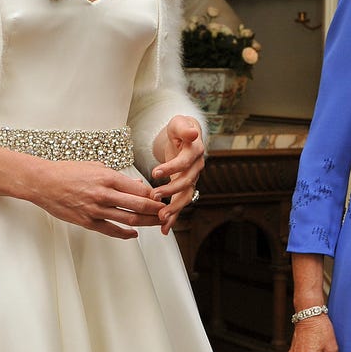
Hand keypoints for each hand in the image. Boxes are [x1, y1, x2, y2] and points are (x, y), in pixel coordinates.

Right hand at [0, 141, 163, 238]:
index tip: (162, 198)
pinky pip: (111, 230)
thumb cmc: (68, 171)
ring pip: (128, 219)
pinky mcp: (87, 221)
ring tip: (156, 224)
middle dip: (156, 211)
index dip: (153, 196)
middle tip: (166, 213)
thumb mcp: (95, 166)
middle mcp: (104, 194)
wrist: (43, 182)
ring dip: (145, 223)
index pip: (139, 189)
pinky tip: (133, 235)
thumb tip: (137, 186)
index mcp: (107, 177)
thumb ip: (117, 177)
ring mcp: (96, 209)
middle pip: (138, 205)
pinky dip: (124, 234)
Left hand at [152, 116, 205, 234]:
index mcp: (195, 151)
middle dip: (171, 192)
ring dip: (174, 208)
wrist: (185, 135)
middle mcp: (196, 167)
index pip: (184, 162)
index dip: (171, 168)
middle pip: (187, 182)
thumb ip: (184, 128)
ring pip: (185, 197)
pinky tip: (164, 229)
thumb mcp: (180, 123)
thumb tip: (193, 133)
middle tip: (154, 197)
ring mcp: (192, 179)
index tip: (155, 172)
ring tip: (161, 218)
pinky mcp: (184, 187)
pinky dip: (174, 216)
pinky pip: (180, 203)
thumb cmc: (180, 128)